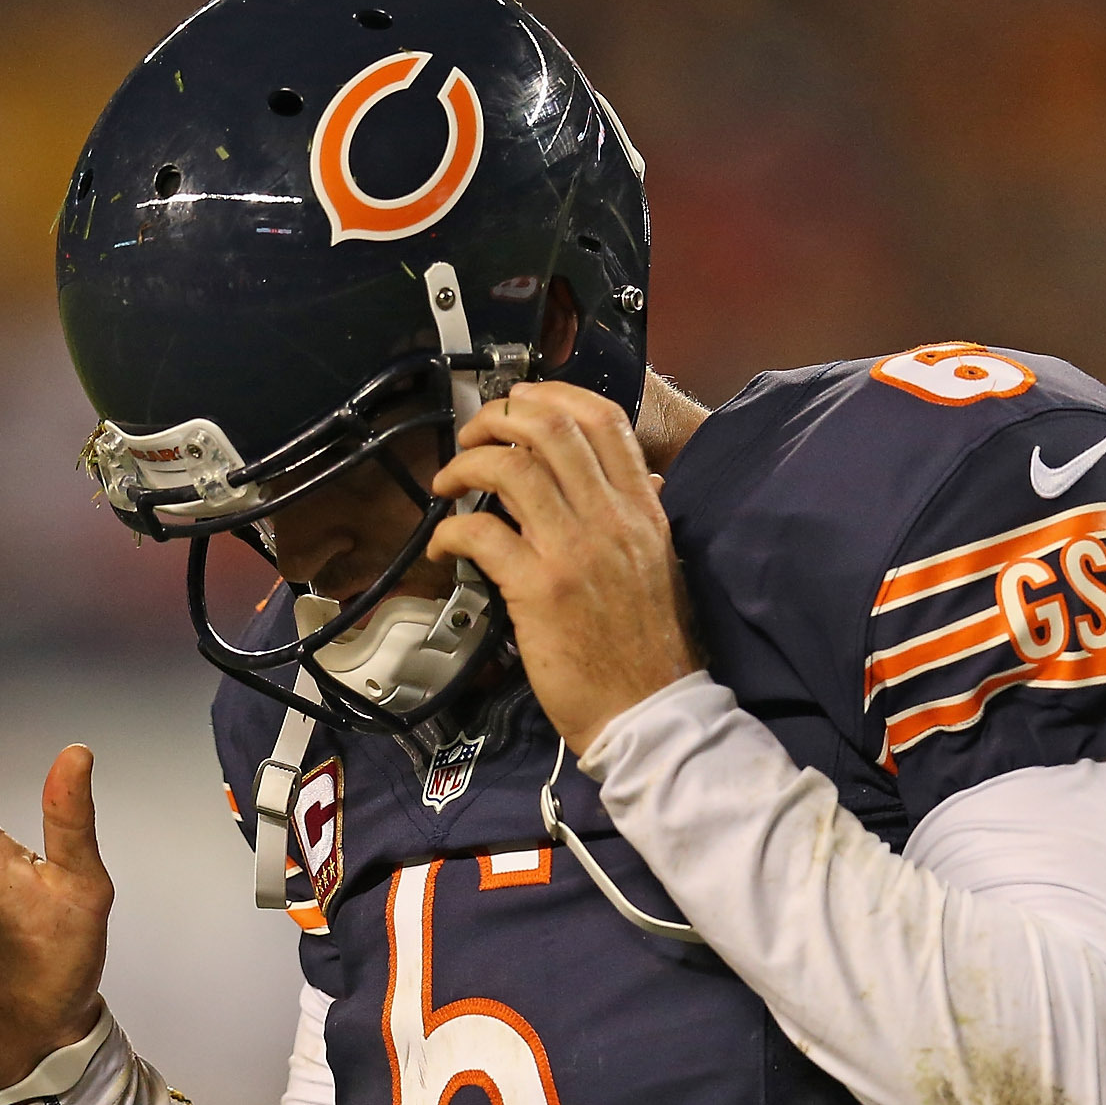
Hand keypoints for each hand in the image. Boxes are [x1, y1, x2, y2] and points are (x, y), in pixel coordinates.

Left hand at [429, 381, 698, 750]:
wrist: (648, 710)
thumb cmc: (649, 647)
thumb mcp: (660, 564)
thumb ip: (641, 516)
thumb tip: (636, 480)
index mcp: (642, 508)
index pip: (603, 419)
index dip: (551, 394)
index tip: (519, 401)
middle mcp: (611, 518)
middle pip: (551, 427)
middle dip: (498, 418)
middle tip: (473, 435)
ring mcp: (575, 550)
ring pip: (512, 468)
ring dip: (467, 463)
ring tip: (448, 480)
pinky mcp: (539, 589)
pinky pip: (482, 533)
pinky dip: (452, 529)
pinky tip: (446, 543)